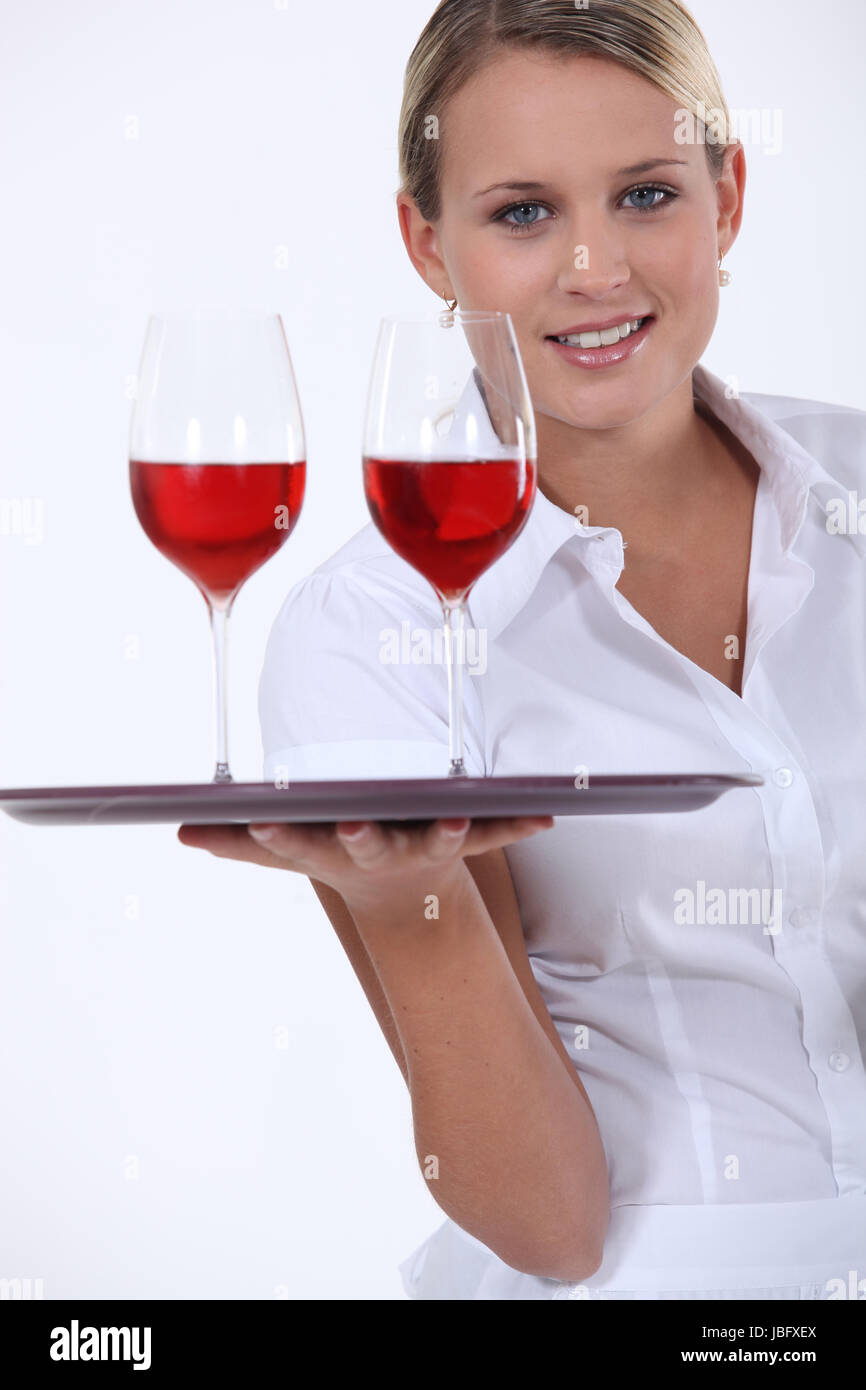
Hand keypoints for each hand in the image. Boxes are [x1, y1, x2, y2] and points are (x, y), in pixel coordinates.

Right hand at [176, 815, 553, 909]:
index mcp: (332, 851)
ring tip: (455, 823)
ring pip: (435, 842)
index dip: (280, 836)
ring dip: (447, 835)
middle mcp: (377, 853)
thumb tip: (182, 831)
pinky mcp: (464, 844)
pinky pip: (494, 834)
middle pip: (366, 846)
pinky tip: (546, 815)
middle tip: (355, 827)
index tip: (265, 821)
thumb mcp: (289, 855)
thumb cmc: (341, 859)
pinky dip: (518, 825)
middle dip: (361, 838)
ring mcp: (423, 850)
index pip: (298, 844)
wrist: (408, 904)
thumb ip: (239, 842)